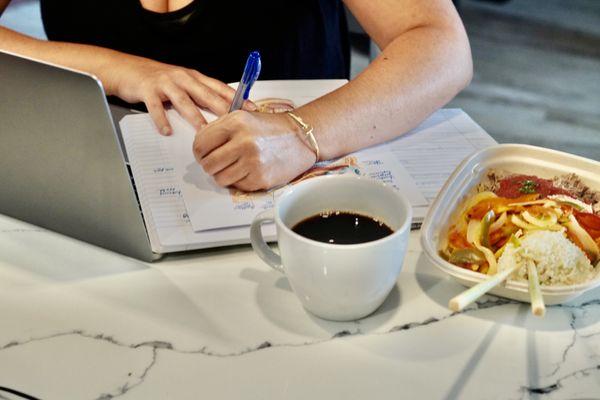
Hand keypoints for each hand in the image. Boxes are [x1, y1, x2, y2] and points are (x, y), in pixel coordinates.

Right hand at [111, 55, 255, 134]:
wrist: (129, 69)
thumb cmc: (160, 79)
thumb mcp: (184, 83)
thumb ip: (202, 94)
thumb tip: (226, 110)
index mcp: (194, 77)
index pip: (220, 88)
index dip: (236, 98)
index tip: (251, 109)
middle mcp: (182, 78)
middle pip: (205, 94)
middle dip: (221, 108)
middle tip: (234, 122)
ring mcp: (165, 83)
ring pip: (183, 101)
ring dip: (194, 116)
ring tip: (204, 131)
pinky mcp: (148, 90)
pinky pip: (155, 107)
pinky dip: (161, 119)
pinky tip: (167, 131)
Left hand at [193, 111, 316, 190]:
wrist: (301, 138)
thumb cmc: (271, 129)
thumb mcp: (244, 117)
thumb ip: (220, 130)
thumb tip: (200, 148)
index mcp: (235, 122)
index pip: (200, 144)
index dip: (199, 152)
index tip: (205, 154)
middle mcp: (243, 141)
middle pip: (208, 164)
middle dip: (211, 165)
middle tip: (220, 162)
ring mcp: (252, 162)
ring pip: (220, 178)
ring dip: (225, 175)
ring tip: (237, 166)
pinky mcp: (260, 179)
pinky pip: (237, 186)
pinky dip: (240, 181)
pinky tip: (250, 170)